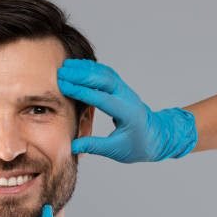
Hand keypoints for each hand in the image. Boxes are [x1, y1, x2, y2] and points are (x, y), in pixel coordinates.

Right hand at [57, 59, 197, 161]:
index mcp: (127, 113)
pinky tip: (78, 66)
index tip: (63, 86)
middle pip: (103, 79)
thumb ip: (94, 146)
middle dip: (81, 74)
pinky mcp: (121, 88)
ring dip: (85, 68)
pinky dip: (91, 68)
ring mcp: (125, 90)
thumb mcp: (115, 150)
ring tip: (65, 65)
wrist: (156, 137)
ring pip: (104, 73)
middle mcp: (127, 97)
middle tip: (61, 72)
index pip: (101, 98)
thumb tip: (72, 146)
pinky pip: (106, 73)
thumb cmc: (137, 145)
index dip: (81, 91)